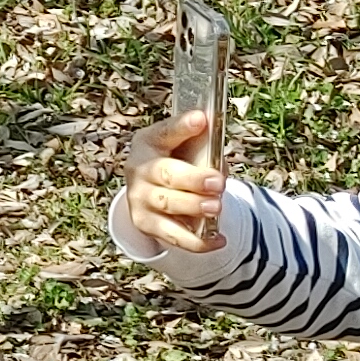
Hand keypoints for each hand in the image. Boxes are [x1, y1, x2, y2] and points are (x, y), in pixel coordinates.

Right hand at [120, 110, 221, 255]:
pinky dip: (197, 241)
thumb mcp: (182, 147)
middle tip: (217, 182)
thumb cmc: (173, 162)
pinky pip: (173, 236)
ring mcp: (140, 199)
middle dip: (193, 179)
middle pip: (166, 174)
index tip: (202, 119)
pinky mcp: (146, 224)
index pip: (166, 132)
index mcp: (149, 142)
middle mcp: (140, 170)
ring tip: (216, 208)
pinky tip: (218, 239)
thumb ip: (201, 148)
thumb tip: (219, 158)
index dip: (183, 126)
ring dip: (193, 207)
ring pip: (168, 205)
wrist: (147, 189)